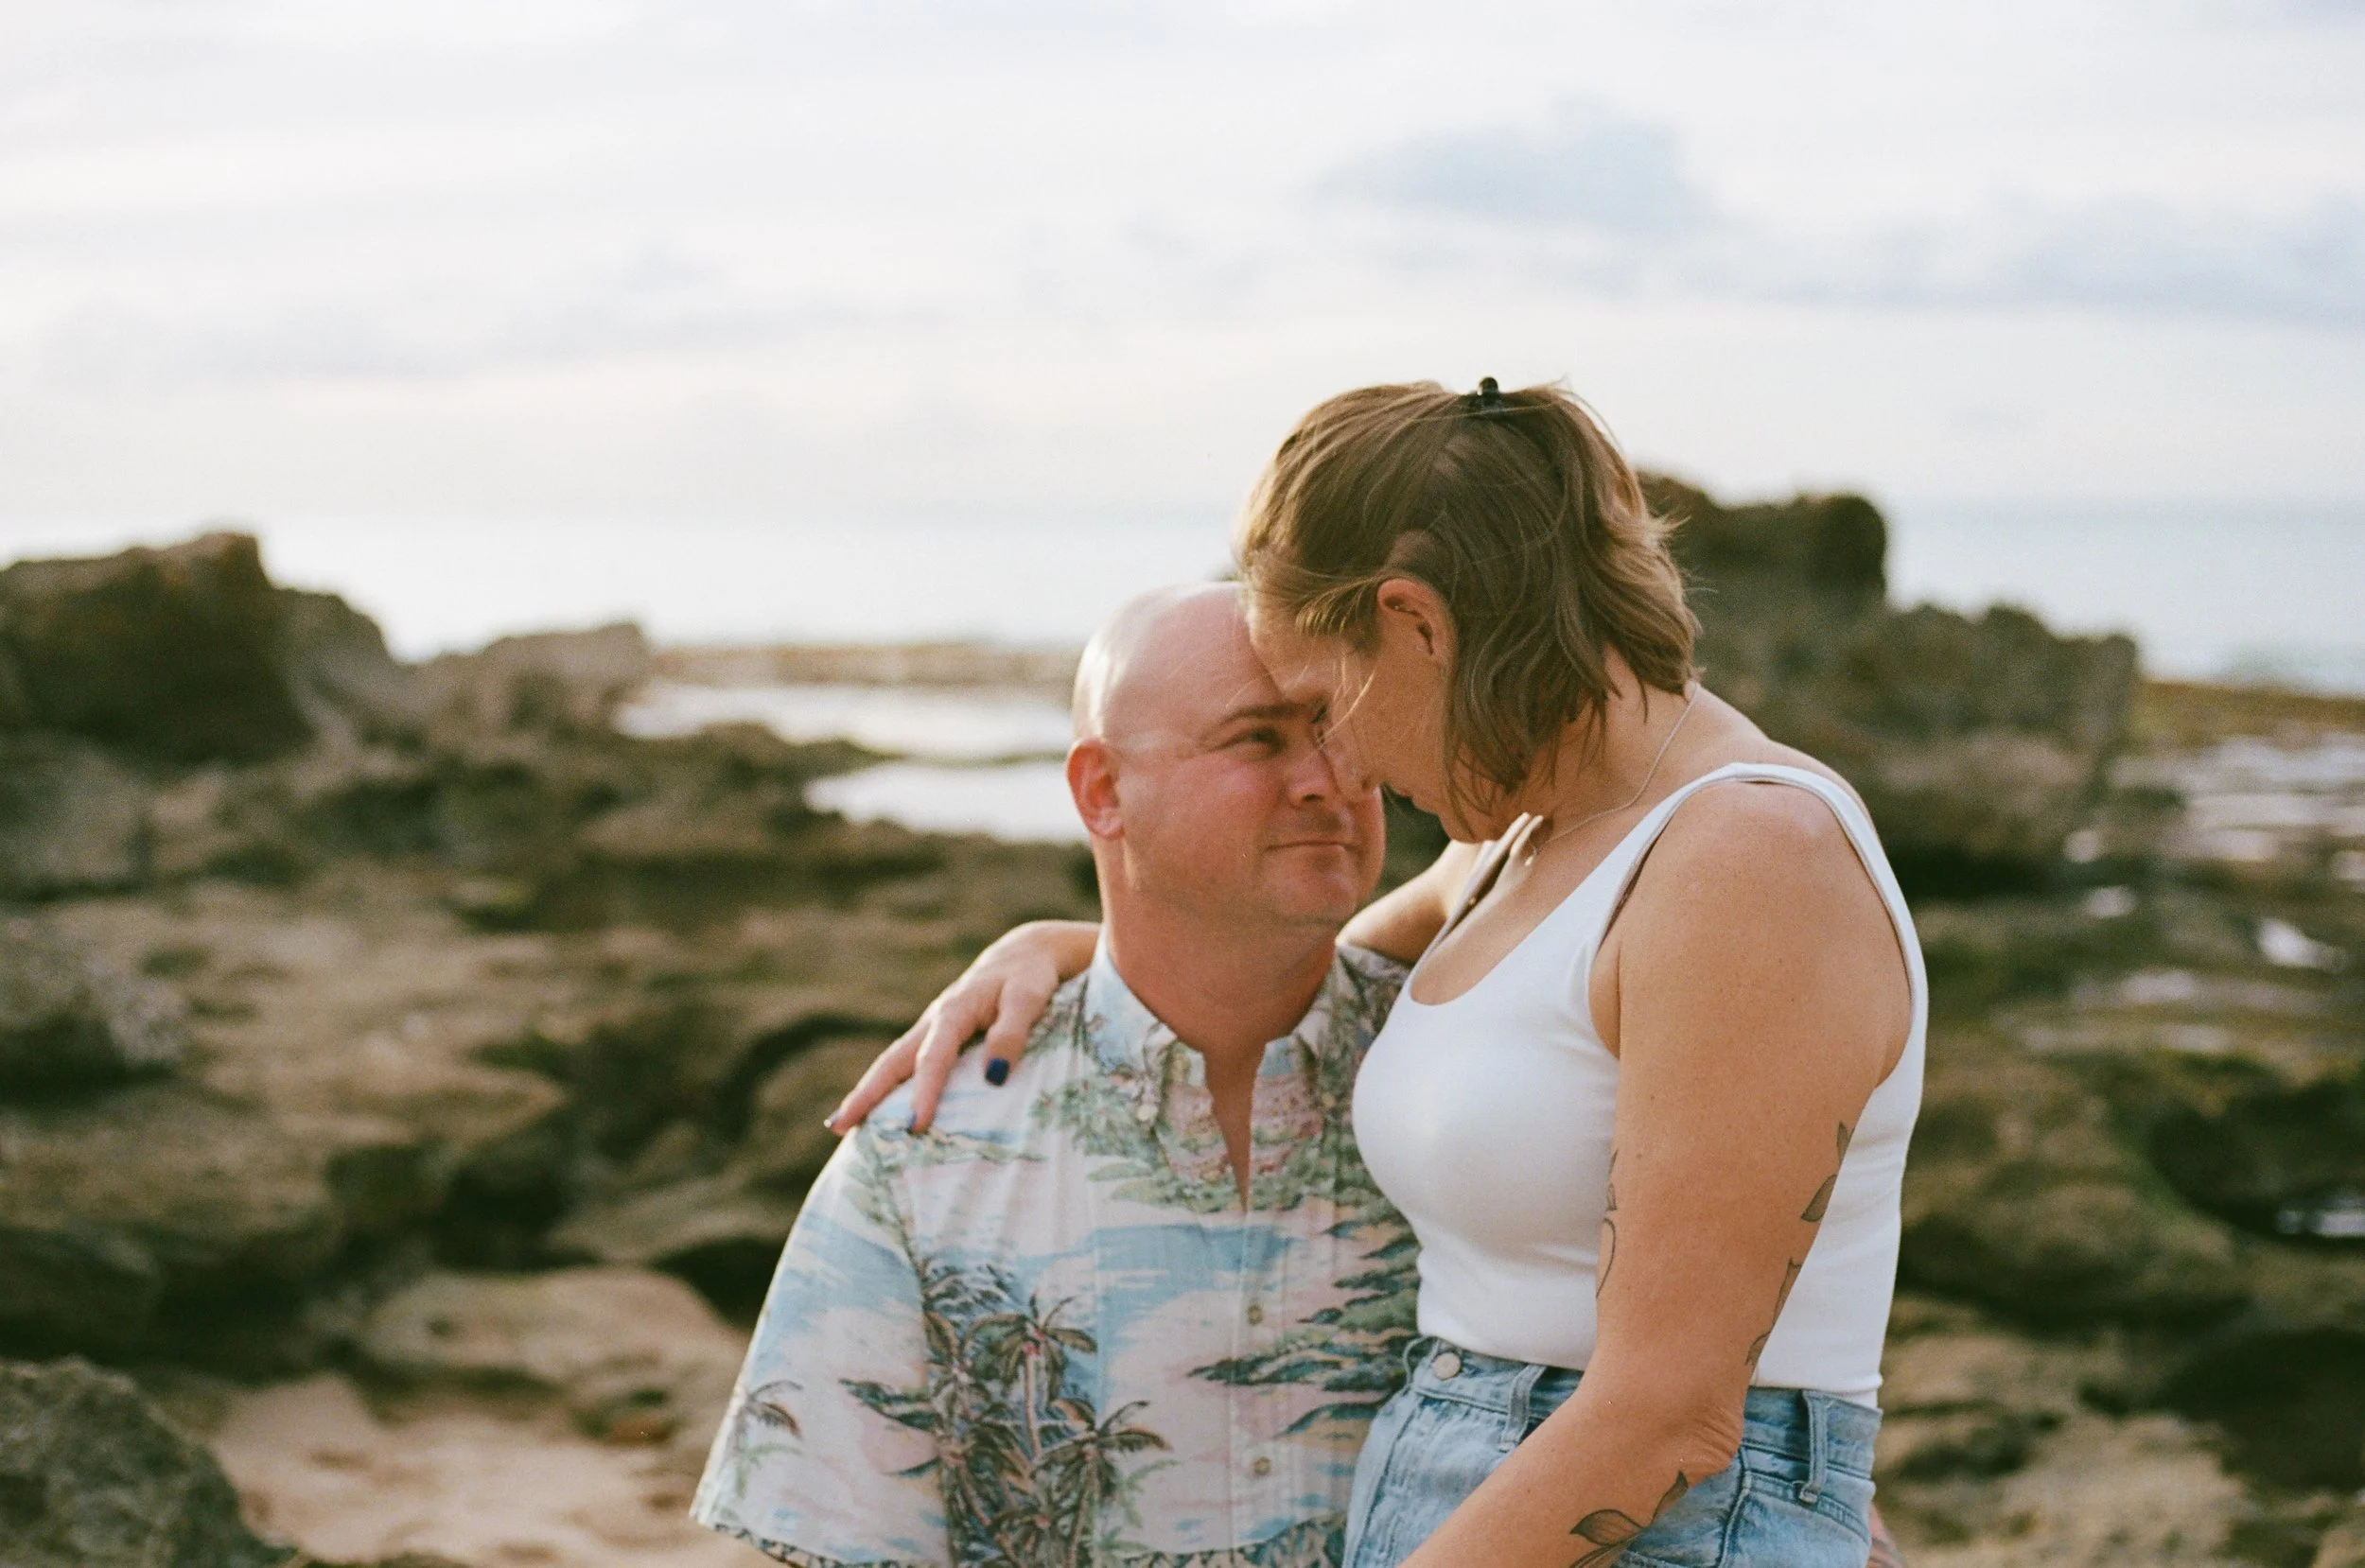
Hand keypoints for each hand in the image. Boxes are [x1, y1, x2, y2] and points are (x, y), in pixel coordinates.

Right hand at [824, 920, 1098, 1134]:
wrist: (1027, 954)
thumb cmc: (1029, 977)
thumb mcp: (1028, 998)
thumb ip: (1012, 1033)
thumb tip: (994, 1077)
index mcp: (954, 1011)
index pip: (934, 1058)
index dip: (924, 1093)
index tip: (914, 1127)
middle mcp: (935, 1021)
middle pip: (893, 1061)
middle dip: (866, 1093)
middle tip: (838, 1126)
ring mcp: (933, 1028)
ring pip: (895, 1062)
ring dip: (870, 1091)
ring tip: (843, 1125)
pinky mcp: (939, 1036)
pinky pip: (908, 1064)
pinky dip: (890, 1086)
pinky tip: (882, 1109)